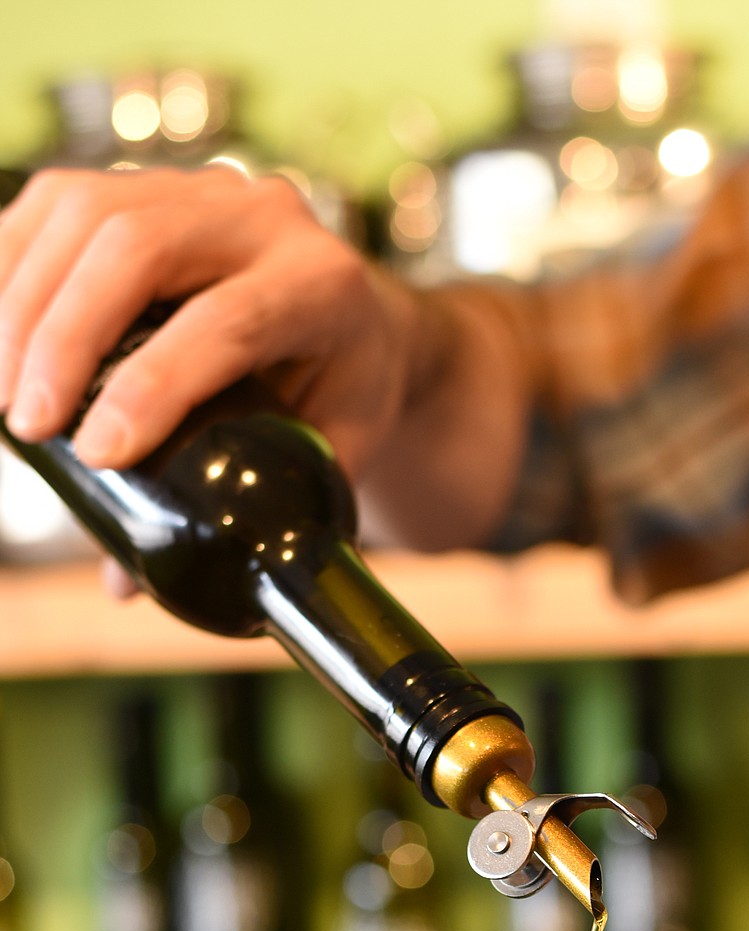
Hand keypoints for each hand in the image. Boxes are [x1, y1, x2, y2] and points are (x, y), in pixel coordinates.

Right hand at [0, 166, 410, 479]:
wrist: (367, 321)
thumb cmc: (344, 398)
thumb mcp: (326, 457)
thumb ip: (240, 516)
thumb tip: (123, 583)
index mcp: (324, 287)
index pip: (225, 324)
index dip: (151, 388)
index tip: (94, 457)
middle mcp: (265, 217)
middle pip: (137, 246)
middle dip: (65, 339)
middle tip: (30, 427)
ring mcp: (202, 189)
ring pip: (87, 212)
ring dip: (24, 303)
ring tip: (6, 393)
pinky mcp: (148, 183)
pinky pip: (59, 202)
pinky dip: (12, 265)